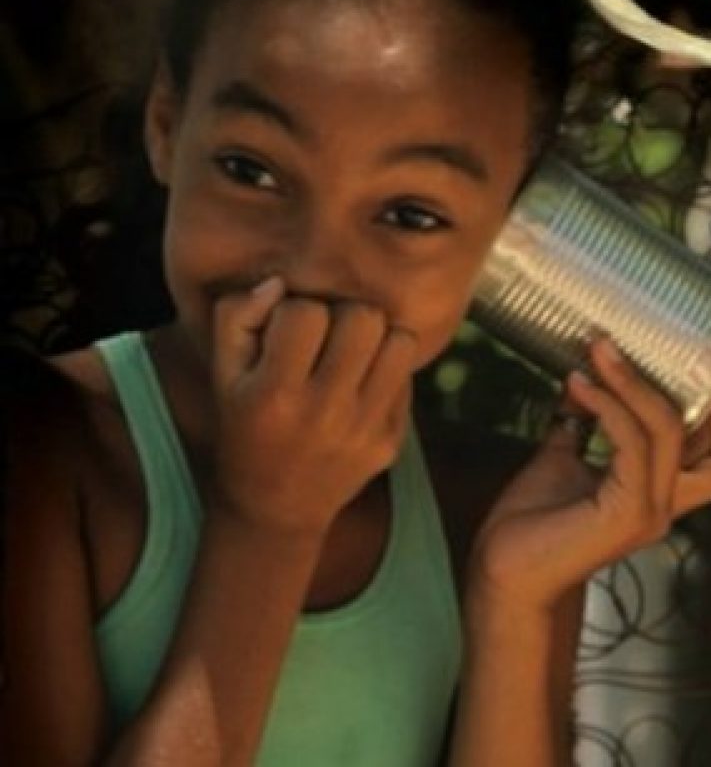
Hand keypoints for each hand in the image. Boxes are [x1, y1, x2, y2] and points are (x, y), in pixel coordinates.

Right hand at [208, 277, 418, 535]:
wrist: (275, 506)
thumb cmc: (245, 427)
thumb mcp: (222, 376)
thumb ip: (236, 318)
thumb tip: (279, 284)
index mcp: (273, 394)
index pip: (306, 312)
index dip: (296, 311)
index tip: (288, 331)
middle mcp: (323, 413)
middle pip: (364, 318)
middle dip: (344, 315)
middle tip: (328, 335)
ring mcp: (364, 429)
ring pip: (400, 342)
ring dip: (377, 338)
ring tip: (352, 353)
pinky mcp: (392, 442)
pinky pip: (408, 377)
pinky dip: (387, 371)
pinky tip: (362, 385)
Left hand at [467, 338, 710, 610]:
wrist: (503, 575)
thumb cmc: (529, 524)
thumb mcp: (564, 458)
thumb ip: (585, 424)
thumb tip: (585, 378)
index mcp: (661, 492)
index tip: (702, 360)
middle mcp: (668, 504)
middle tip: (670, 350)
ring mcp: (652, 512)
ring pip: (671, 431)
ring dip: (634, 383)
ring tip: (599, 352)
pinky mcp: (627, 513)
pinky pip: (633, 443)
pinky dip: (609, 406)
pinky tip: (579, 386)